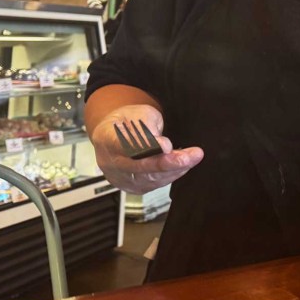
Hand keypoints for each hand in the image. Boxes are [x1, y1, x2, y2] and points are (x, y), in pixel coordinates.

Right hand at [89, 104, 203, 194]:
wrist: (117, 133)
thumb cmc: (129, 121)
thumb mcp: (139, 113)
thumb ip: (148, 127)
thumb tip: (163, 146)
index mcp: (106, 137)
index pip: (125, 144)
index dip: (146, 146)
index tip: (167, 145)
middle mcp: (110, 161)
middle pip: (140, 166)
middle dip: (169, 162)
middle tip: (191, 156)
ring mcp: (120, 177)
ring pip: (149, 178)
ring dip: (175, 169)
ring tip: (193, 157)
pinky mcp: (132, 186)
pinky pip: (154, 184)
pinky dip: (171, 175)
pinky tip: (183, 165)